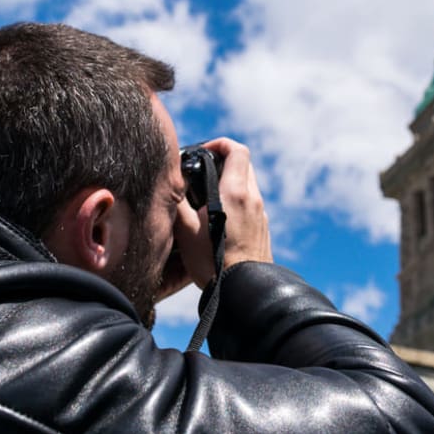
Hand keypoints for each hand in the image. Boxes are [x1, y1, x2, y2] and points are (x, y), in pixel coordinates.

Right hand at [174, 137, 272, 287]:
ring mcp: (260, 213)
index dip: (220, 144)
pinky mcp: (263, 227)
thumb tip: (171, 186)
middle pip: (244, 164)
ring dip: (230, 181)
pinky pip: (251, 202)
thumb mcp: (186, 232)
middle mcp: (252, 198)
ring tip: (208, 195)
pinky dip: (237, 199)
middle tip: (203, 171)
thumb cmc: (214, 262)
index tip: (204, 151)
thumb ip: (177, 204)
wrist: (243, 290)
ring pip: (248, 183)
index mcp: (234, 193)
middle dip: (224, 161)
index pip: (237, 151)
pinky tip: (220, 217)